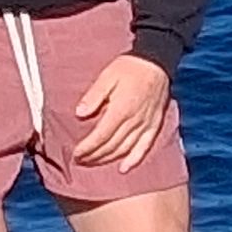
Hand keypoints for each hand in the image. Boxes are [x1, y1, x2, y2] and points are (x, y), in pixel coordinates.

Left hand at [64, 53, 171, 169]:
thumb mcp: (107, 76)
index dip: (87, 147)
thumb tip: (79, 114)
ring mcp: (146, 125)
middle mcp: (134, 120)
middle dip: (94, 156)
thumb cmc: (129, 67)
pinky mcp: (154, 126)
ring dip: (108, 159)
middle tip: (80, 160)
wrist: (156, 62)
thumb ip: (93, 96)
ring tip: (94, 162)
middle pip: (111, 146)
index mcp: (121, 109)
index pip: (101, 136)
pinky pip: (144, 148)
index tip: (76, 154)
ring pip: (125, 149)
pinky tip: (123, 168)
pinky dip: (133, 160)